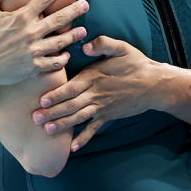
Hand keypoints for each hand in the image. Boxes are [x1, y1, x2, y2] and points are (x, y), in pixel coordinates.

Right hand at [0, 0, 87, 87]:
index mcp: (20, 17)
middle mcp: (29, 33)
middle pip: (59, 19)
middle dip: (74, 10)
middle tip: (86, 4)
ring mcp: (33, 51)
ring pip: (60, 41)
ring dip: (74, 36)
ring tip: (84, 30)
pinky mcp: (34, 67)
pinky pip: (54, 62)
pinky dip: (63, 59)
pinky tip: (68, 54)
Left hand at [33, 36, 159, 150]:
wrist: (155, 85)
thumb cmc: (137, 64)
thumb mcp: (122, 48)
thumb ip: (104, 44)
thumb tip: (86, 45)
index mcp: (95, 77)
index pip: (72, 87)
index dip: (57, 94)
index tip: (42, 100)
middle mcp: (96, 94)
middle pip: (71, 105)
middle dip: (52, 112)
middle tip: (35, 119)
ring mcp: (102, 107)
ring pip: (78, 117)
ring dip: (62, 124)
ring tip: (47, 130)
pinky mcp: (108, 116)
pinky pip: (94, 129)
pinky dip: (84, 138)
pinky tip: (73, 147)